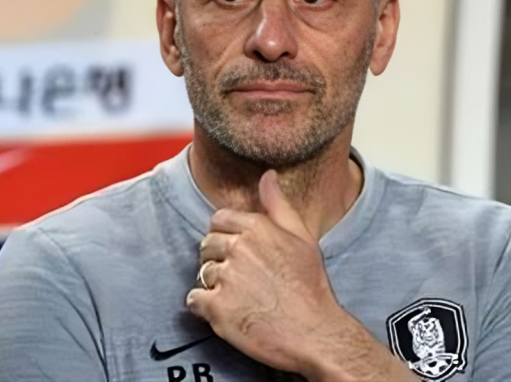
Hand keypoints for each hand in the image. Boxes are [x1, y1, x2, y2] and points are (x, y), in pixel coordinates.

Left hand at [186, 170, 346, 375]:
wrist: (316, 334)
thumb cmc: (311, 288)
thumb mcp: (302, 238)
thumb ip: (278, 205)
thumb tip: (268, 175)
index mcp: (256, 228)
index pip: (219, 220)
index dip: (225, 236)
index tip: (237, 253)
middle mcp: (238, 249)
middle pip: (207, 246)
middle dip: (218, 260)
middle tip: (241, 279)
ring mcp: (225, 278)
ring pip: (202, 273)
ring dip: (214, 285)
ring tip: (240, 298)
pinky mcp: (217, 307)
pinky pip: (194, 300)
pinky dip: (204, 307)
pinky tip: (227, 312)